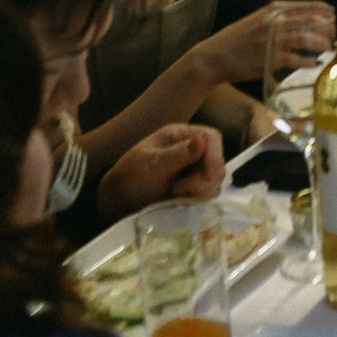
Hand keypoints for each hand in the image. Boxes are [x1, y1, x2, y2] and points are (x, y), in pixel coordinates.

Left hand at [95, 123, 223, 219]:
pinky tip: (179, 201)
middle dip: (204, 179)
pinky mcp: (194, 186)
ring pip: (216, 179)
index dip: (215, 156)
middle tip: (178, 189)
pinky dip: (198, 198)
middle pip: (217, 161)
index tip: (208, 177)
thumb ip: (176, 154)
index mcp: (181, 135)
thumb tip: (201, 141)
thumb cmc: (130, 177)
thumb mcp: (150, 164)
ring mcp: (194, 168)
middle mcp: (192, 149)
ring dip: (200, 191)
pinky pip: (209, 192)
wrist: (119, 200)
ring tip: (174, 194)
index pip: (212, 138)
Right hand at [186, 0, 331, 88]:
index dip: (332, 13)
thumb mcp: (261, 20)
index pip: (313, 6)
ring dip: (324, 45)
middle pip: (314, 21)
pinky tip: (314, 64)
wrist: (213, 57)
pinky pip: (296, 60)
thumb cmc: (239, 40)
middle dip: (333, 29)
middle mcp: (275, 21)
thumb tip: (315, 22)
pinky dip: (309, 62)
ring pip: (308, 39)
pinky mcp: (269, 59)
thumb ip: (285, 19)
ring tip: (331, 49)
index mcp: (275, 9)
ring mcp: (272, 40)